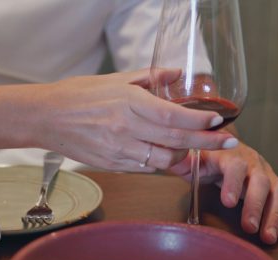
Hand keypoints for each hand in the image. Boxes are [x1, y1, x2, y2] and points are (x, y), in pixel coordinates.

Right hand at [35, 69, 238, 171]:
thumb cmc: (78, 94)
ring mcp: (119, 149)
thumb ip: (149, 78)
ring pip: (164, 159)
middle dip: (208, 142)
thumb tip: (177, 74)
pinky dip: (161, 162)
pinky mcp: (112, 164)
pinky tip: (168, 155)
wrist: (47, 118)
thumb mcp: (115, 79)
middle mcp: (126, 128)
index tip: (220, 121)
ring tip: (195, 148)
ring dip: (184, 155)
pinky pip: (146, 167)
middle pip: (176, 139)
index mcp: (129, 102)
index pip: (174, 115)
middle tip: (230, 142)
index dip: (201, 121)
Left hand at [168, 141, 277, 244]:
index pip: (235, 166)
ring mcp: (266, 173)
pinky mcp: (274, 185)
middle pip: (260, 181)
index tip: (227, 202)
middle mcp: (253, 162)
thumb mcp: (192, 158)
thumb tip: (171, 159)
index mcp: (230, 155)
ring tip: (269, 237)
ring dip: (275, 215)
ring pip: (277, 191)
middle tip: (249, 228)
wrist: (224, 148)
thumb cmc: (206, 158)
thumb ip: (182, 160)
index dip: (232, 182)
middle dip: (256, 205)